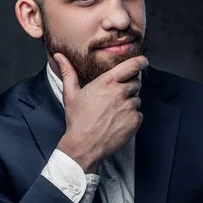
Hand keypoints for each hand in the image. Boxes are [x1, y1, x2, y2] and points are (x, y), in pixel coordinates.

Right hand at [54, 53, 147, 172]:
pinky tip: (118, 122)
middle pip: (136, 82)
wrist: (84, 146)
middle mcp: (120, 92)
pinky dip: (131, 117)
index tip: (142, 61)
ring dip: (129, 103)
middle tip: (116, 97)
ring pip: (137, 99)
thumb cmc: (77, 120)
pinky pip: (138, 114)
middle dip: (129, 86)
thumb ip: (68, 72)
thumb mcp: (70, 94)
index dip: (140, 61)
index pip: (132, 65)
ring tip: (113, 112)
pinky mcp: (135, 121)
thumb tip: (59, 56)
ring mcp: (129, 107)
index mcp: (106, 82)